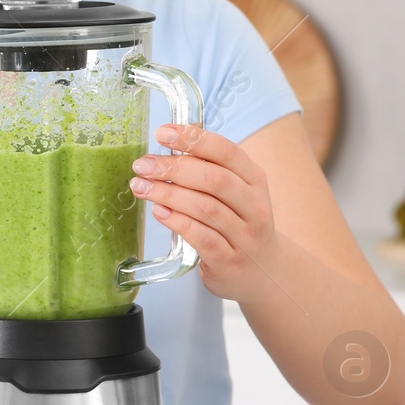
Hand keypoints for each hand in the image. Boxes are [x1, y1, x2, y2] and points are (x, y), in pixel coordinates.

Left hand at [128, 122, 279, 301]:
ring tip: (140, 186)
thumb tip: (165, 148)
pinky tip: (158, 211)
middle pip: (214, 179)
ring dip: (168, 193)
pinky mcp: (229, 260)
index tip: (162, 132)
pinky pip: (202, 237)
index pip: (227, 152)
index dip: (193, 139)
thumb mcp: (235, 193)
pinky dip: (177, 222)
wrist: (264, 272)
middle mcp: (254, 206)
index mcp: (254, 180)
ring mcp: (245, 236)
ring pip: (205, 208)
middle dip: (173, 168)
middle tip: (143, 165)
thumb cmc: (238, 224)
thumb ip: (208, 171)